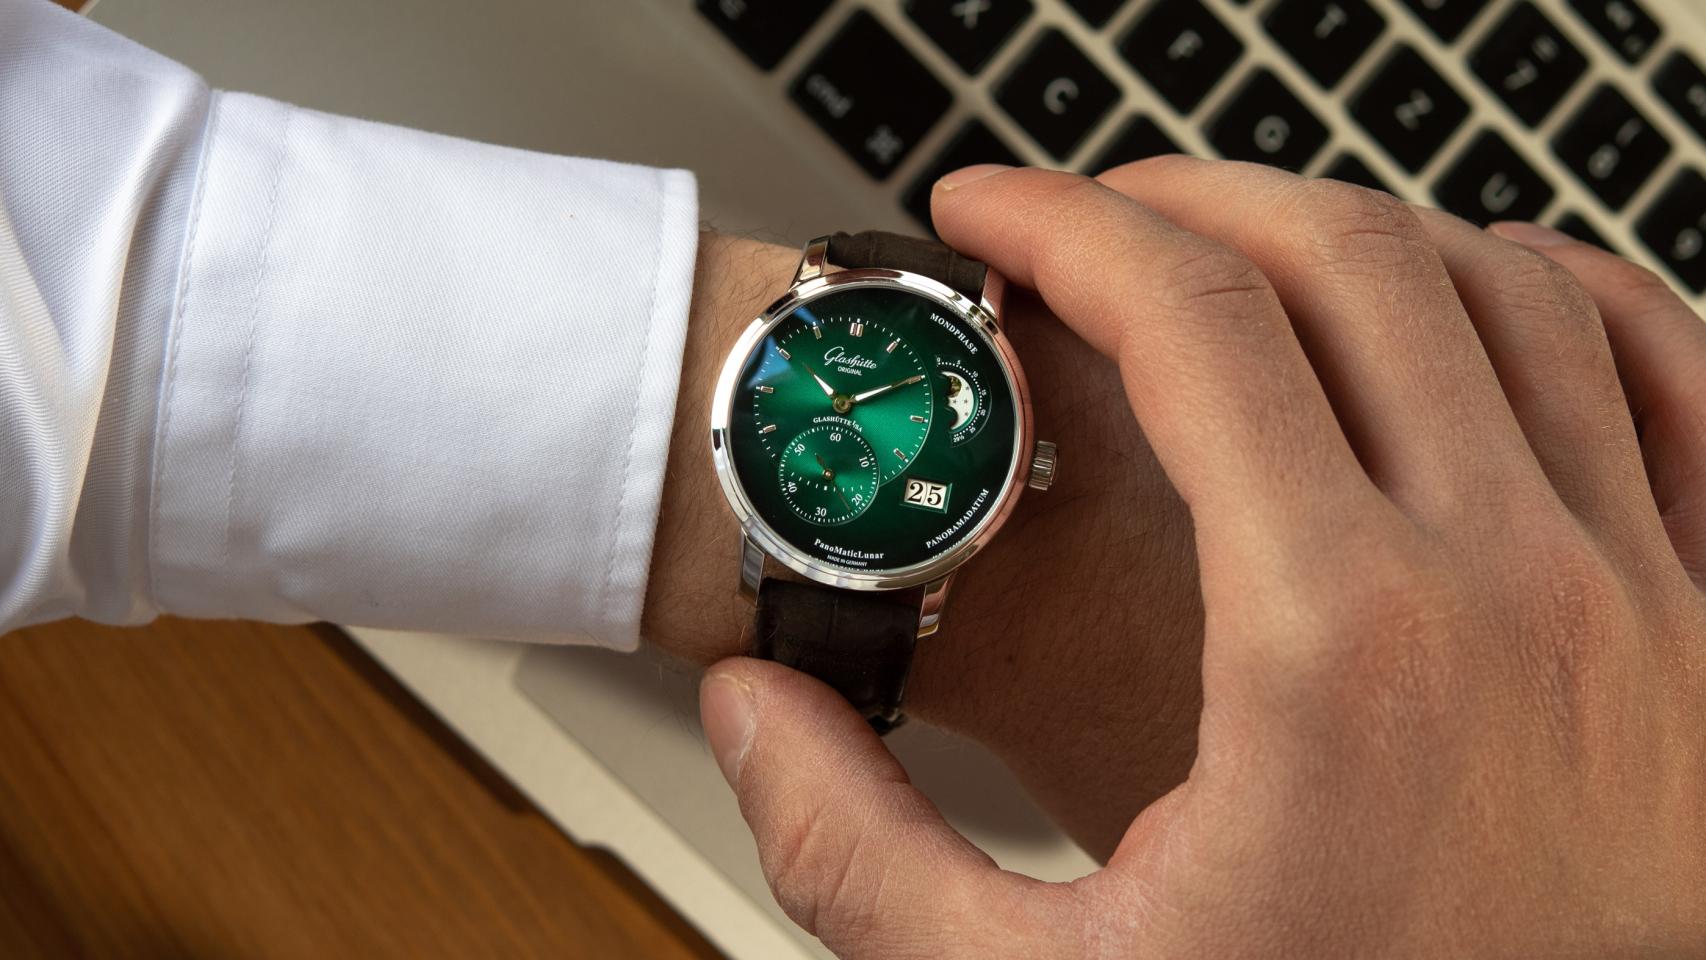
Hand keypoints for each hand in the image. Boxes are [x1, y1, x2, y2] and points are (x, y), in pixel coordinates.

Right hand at [700, 162, 1705, 956]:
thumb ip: (860, 854)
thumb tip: (757, 712)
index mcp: (1336, 652)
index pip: (1193, 320)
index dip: (1060, 225)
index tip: (987, 217)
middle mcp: (1512, 592)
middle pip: (1346, 260)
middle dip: (1187, 198)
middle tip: (1093, 219)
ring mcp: (1640, 601)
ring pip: (1509, 286)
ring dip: (1356, 236)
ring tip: (1250, 261)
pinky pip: (1675, 371)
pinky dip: (1569, 292)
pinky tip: (1487, 299)